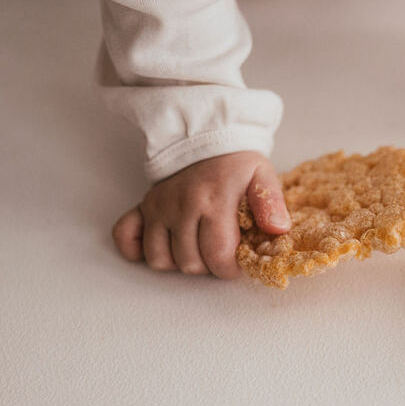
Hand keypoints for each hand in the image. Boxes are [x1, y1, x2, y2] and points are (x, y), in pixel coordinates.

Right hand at [111, 151, 290, 277]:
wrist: (205, 136)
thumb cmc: (236, 163)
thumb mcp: (262, 177)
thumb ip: (272, 204)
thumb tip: (278, 230)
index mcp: (213, 202)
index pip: (218, 256)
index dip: (230, 269)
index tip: (238, 261)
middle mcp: (182, 206)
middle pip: (189, 263)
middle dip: (209, 266)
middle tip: (220, 251)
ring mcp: (159, 207)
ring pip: (160, 259)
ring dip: (180, 261)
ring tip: (196, 247)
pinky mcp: (143, 207)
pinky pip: (126, 238)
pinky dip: (139, 249)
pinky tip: (162, 245)